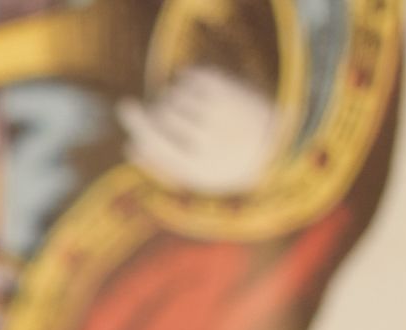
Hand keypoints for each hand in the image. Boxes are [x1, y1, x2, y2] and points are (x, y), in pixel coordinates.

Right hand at [119, 66, 280, 194]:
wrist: (280, 147)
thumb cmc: (229, 166)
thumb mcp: (196, 175)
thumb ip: (162, 164)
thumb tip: (130, 146)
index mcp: (198, 170)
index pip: (155, 143)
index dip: (137, 123)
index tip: (126, 106)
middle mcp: (210, 143)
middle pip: (162, 115)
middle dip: (157, 111)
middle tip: (160, 112)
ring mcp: (223, 116)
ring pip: (176, 95)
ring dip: (172, 96)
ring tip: (181, 105)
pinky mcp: (232, 93)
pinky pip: (192, 77)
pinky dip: (185, 78)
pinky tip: (188, 85)